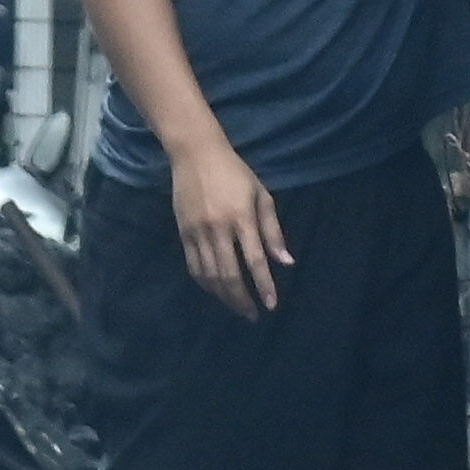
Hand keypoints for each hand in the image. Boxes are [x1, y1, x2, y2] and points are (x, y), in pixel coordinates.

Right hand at [171, 142, 292, 320]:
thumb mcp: (261, 195)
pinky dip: (206, 284)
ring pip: (210, 275)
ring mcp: (198, 232)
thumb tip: (286, 262)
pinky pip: (194, 267)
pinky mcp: (183, 234)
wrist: (195, 155)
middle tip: (253, 314)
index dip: (263, 285)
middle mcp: (218, 228)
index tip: (271, 305)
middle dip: (242, 299)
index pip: (254, 260)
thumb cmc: (235, 173)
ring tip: (238, 308)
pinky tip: (216, 291)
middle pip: (229, 274)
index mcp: (242, 217)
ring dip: (224, 297)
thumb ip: (272, 230)